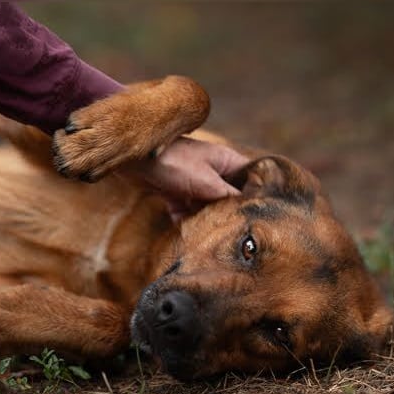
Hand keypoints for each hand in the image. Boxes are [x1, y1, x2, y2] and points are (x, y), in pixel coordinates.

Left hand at [120, 137, 247, 222]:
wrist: (137, 160)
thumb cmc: (176, 162)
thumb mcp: (209, 183)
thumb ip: (230, 197)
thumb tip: (247, 210)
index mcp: (227, 162)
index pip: (251, 179)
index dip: (256, 197)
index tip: (256, 216)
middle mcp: (214, 171)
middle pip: (229, 197)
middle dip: (226, 213)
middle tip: (228, 231)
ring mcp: (195, 181)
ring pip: (207, 206)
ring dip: (204, 219)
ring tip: (206, 233)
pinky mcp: (177, 190)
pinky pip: (186, 209)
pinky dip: (184, 219)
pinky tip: (183, 229)